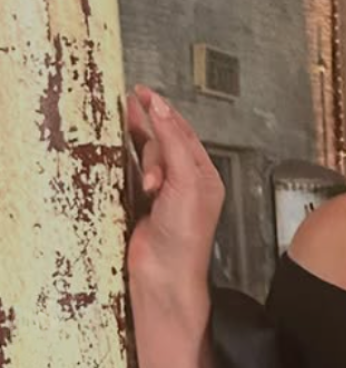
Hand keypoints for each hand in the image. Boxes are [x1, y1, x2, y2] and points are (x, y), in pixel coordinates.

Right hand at [125, 85, 223, 291]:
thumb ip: (173, 143)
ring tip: (140, 162)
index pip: (183, 133)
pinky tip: (119, 154)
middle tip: (130, 112)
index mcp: (205, 174)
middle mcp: (186, 181)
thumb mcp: (185, 181)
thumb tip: (161, 110)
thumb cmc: (186, 236)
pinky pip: (131, 174)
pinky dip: (127, 165)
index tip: (143, 93)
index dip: (163, 111)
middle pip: (163, 142)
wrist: (165, 273)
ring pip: (146, 157)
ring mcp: (163, 192)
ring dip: (142, 154)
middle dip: (151, 136)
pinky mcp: (141, 204)